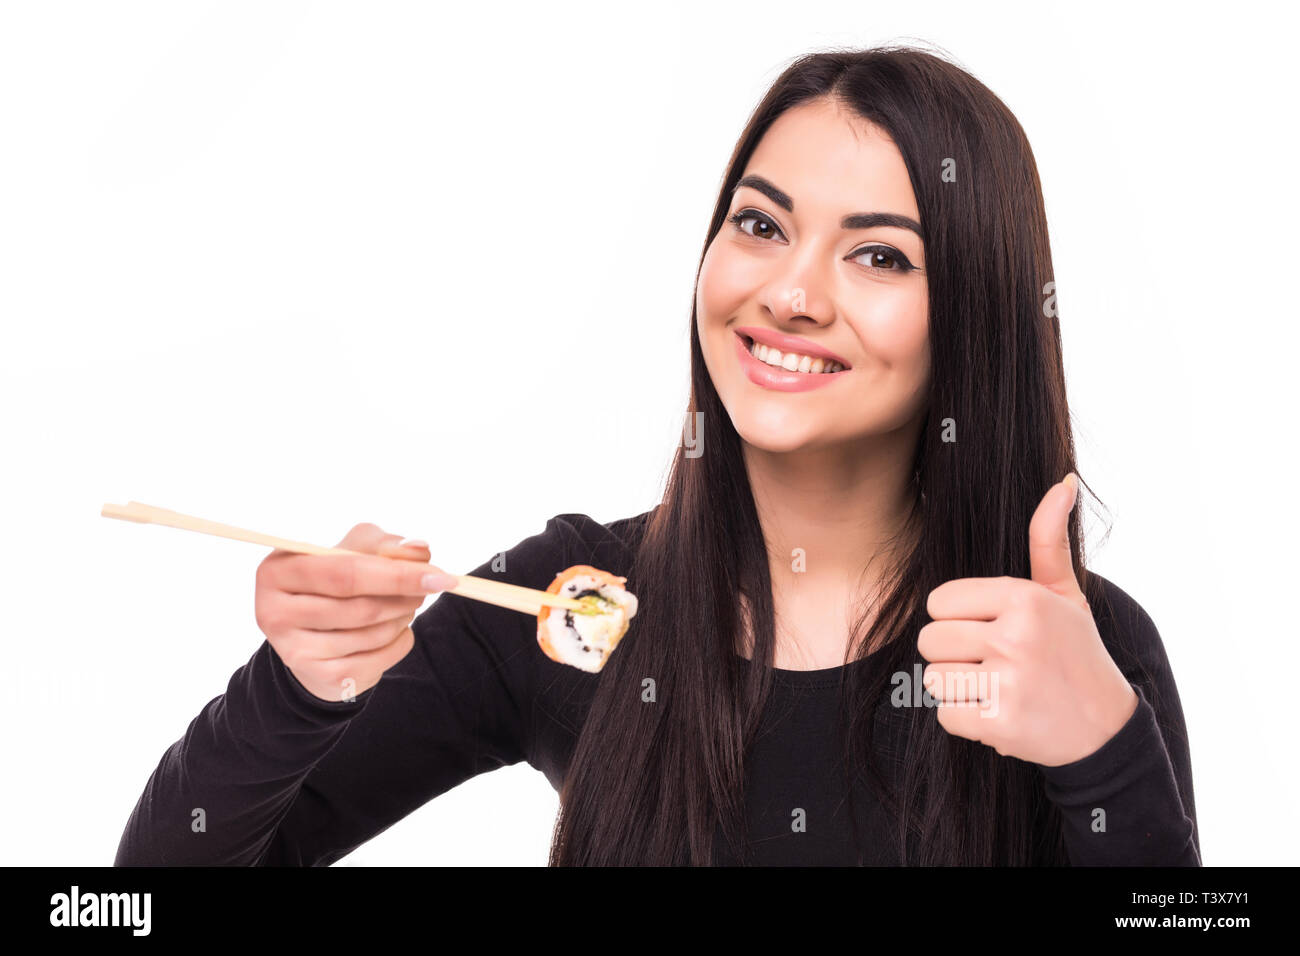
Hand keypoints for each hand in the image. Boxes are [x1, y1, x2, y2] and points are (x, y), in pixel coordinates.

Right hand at [254, 523, 456, 702]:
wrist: (315, 635)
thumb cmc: (335, 582)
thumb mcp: (354, 550)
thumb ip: (386, 545)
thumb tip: (419, 549)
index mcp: (277, 571)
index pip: (345, 573)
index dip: (397, 574)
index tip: (439, 574)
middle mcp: (275, 613)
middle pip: (360, 607)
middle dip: (405, 596)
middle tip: (431, 586)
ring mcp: (295, 651)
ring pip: (372, 634)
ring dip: (403, 616)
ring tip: (404, 605)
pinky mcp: (319, 677)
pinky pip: (379, 658)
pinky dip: (399, 641)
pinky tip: (393, 630)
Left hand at [918, 474, 1138, 766]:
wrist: (1107, 731)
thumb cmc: (1076, 654)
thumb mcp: (1065, 595)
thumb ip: (1048, 540)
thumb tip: (1063, 482)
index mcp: (1024, 598)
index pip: (939, 601)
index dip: (956, 618)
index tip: (988, 629)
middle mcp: (1016, 636)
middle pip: (929, 640)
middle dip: (953, 654)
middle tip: (992, 663)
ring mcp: (1009, 682)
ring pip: (934, 678)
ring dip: (958, 688)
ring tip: (997, 687)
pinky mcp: (1000, 723)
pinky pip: (944, 715)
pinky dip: (966, 720)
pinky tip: (999, 712)